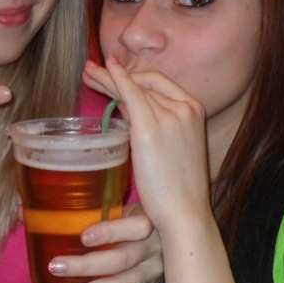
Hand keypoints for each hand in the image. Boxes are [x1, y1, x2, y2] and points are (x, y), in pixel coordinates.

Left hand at [49, 203, 162, 282]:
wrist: (147, 239)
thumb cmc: (119, 217)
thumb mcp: (107, 207)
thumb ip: (70, 208)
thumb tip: (20, 209)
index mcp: (147, 220)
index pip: (137, 226)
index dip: (112, 231)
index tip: (83, 236)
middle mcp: (154, 250)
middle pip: (123, 260)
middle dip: (86, 266)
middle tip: (54, 267)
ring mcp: (151, 276)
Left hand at [100, 56, 209, 229]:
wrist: (185, 212)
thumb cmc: (178, 191)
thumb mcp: (172, 151)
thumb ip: (155, 129)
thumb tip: (127, 115)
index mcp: (195, 110)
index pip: (160, 84)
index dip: (135, 77)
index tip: (116, 75)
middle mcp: (185, 107)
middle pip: (144, 83)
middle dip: (117, 75)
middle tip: (94, 70)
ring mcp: (169, 115)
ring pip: (133, 88)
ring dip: (108, 77)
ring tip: (88, 73)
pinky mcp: (150, 128)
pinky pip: (129, 94)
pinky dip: (115, 79)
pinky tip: (103, 71)